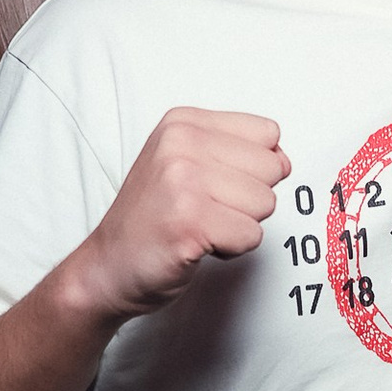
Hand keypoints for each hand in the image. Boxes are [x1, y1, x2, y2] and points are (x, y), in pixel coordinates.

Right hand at [55, 107, 289, 325]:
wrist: (107, 267)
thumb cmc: (152, 219)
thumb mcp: (185, 162)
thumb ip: (235, 151)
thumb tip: (284, 159)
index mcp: (183, 123)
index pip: (268, 134)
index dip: (254, 168)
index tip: (217, 183)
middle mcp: (181, 144)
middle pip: (272, 169)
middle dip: (248, 199)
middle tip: (204, 209)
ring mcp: (183, 181)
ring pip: (266, 204)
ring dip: (239, 225)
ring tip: (199, 225)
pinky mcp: (190, 222)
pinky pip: (252, 236)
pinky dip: (231, 249)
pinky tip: (196, 243)